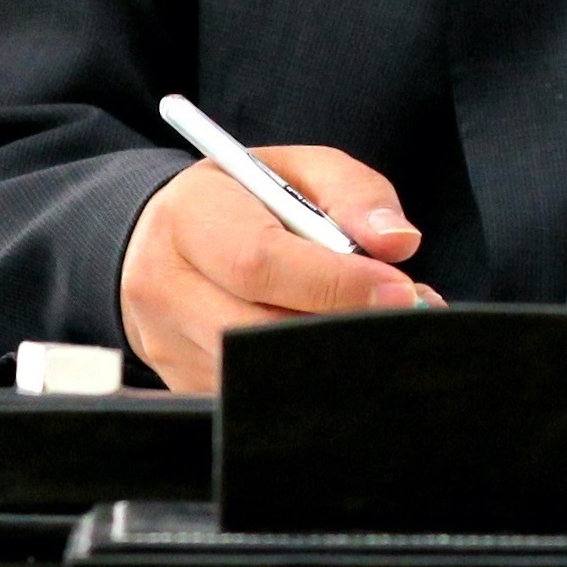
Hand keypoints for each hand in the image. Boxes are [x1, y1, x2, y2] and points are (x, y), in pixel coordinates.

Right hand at [120, 145, 438, 389]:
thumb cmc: (245, 201)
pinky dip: (305, 380)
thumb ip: (354, 193)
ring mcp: (167, 344)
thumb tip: (398, 242)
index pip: (259, 262)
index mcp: (188, 217)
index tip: (399, 291)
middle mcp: (164, 284)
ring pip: (261, 373)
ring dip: (328, 358)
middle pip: (258, 331)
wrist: (169, 238)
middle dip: (340, 329)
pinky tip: (330, 351)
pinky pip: (255, 395)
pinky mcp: (183, 385)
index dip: (334, 284)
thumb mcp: (298, 171)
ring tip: (368, 329)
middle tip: (402, 320)